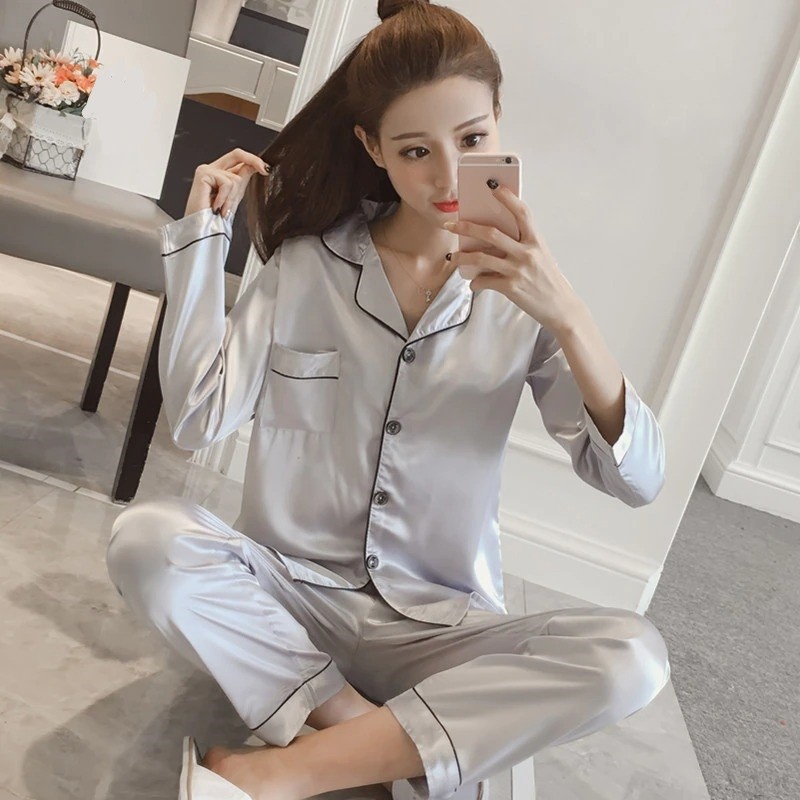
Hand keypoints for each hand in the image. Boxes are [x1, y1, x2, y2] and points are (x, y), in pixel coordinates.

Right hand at [184, 147, 268, 218]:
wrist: (203, 230)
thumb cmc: (215, 218)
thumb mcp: (235, 196)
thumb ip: (242, 179)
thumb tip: (255, 166)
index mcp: (220, 173)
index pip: (239, 160)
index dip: (254, 161)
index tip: (267, 170)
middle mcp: (213, 169)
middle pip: (237, 154)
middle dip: (254, 160)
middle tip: (264, 170)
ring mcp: (207, 170)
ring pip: (235, 178)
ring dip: (232, 198)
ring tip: (223, 209)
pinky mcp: (203, 174)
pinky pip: (227, 183)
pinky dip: (225, 198)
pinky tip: (217, 207)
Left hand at [444, 183, 580, 331]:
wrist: (560, 307)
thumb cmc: (548, 281)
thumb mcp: (541, 256)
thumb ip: (522, 245)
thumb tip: (493, 239)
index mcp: (536, 241)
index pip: (522, 213)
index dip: (508, 198)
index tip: (493, 187)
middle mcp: (527, 253)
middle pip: (491, 233)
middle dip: (466, 227)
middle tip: (451, 224)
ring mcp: (518, 270)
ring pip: (481, 257)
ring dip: (462, 256)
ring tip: (452, 257)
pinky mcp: (511, 288)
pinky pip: (485, 281)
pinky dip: (475, 282)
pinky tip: (474, 283)